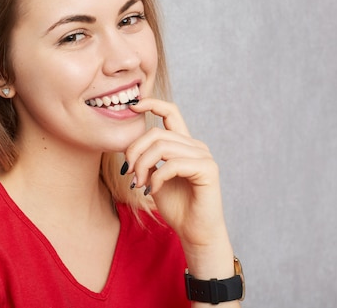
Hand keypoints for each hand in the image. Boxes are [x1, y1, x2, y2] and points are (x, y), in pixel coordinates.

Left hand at [124, 98, 229, 249]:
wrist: (194, 233)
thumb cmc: (176, 207)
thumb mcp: (154, 178)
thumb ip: (146, 161)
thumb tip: (129, 149)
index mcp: (184, 144)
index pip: (170, 112)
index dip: (152, 103)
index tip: (132, 106)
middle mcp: (196, 146)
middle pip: (157, 133)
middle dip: (135, 152)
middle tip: (129, 174)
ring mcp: (204, 156)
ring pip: (162, 147)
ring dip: (143, 166)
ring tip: (139, 184)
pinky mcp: (208, 169)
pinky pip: (173, 164)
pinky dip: (157, 177)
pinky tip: (153, 190)